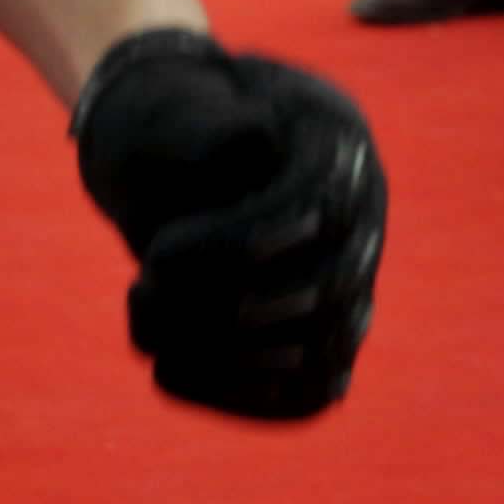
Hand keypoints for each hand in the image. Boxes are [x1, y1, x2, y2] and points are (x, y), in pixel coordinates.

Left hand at [71, 30, 384, 421]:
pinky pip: (311, 391)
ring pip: (323, 350)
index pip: (317, 209)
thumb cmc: (178, 125)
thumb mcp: (179, 106)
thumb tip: (253, 141)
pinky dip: (240, 396)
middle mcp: (364, 216)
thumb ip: (206, 126)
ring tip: (146, 333)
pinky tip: (168, 371)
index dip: (240, 245)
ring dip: (226, 360)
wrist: (188, 157)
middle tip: (139, 290)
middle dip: (222, 308)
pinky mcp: (333, 339)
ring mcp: (357, 281)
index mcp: (338, 144)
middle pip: (326, 288)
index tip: (156, 255)